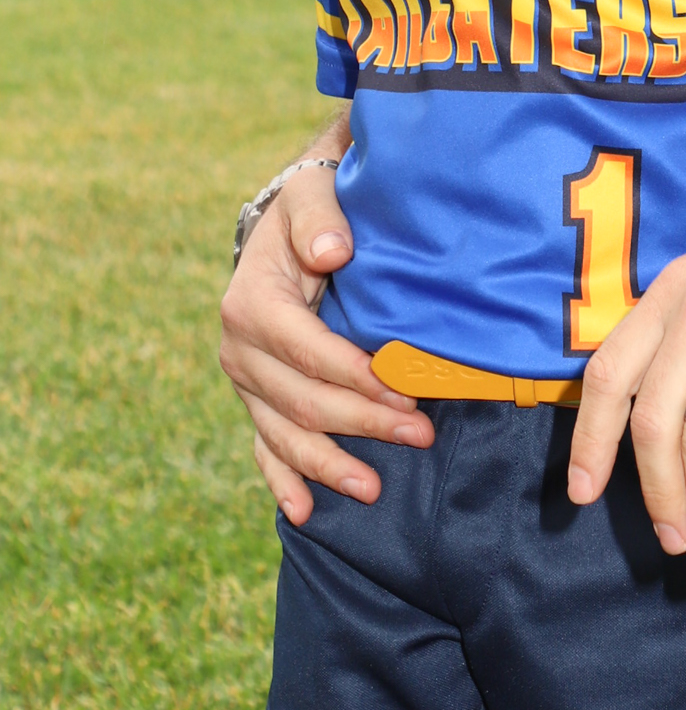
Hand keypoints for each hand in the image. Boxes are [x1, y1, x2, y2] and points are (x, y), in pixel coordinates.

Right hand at [218, 161, 430, 521]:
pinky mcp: (257, 400)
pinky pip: (265, 448)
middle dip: (363, 423)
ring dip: (329, 465)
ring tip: (374, 489)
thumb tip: (333, 253)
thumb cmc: (309, 211)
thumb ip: (320, 220)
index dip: (356, 377)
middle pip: (303, 400)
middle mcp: (240, 351)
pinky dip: (283, 481)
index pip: (307, 351)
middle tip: (421, 435)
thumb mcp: (313, 196)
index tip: (405, 392)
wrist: (285, 230)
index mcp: (251, 304)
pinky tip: (305, 513)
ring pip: (285, 434)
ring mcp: (246, 382)